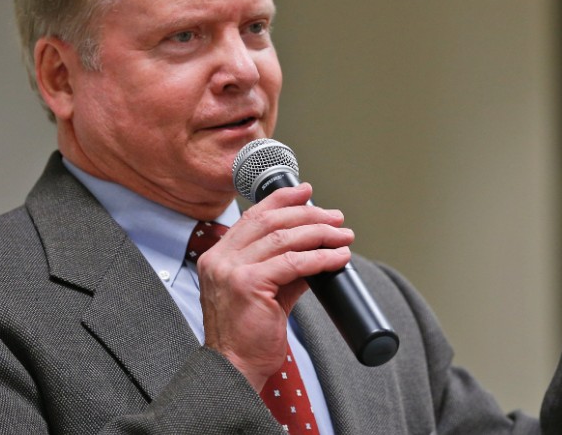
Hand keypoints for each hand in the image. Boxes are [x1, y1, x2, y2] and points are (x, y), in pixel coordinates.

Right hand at [198, 183, 353, 389]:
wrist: (233, 369)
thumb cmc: (246, 337)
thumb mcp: (264, 293)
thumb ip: (284, 269)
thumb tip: (315, 252)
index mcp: (218, 257)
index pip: (253, 217)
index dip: (282, 200)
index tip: (305, 192)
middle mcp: (220, 259)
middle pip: (270, 222)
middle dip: (308, 215)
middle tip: (336, 219)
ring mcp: (231, 270)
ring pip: (284, 238)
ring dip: (319, 234)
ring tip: (343, 236)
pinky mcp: (248, 284)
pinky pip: (293, 263)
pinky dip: (320, 257)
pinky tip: (337, 258)